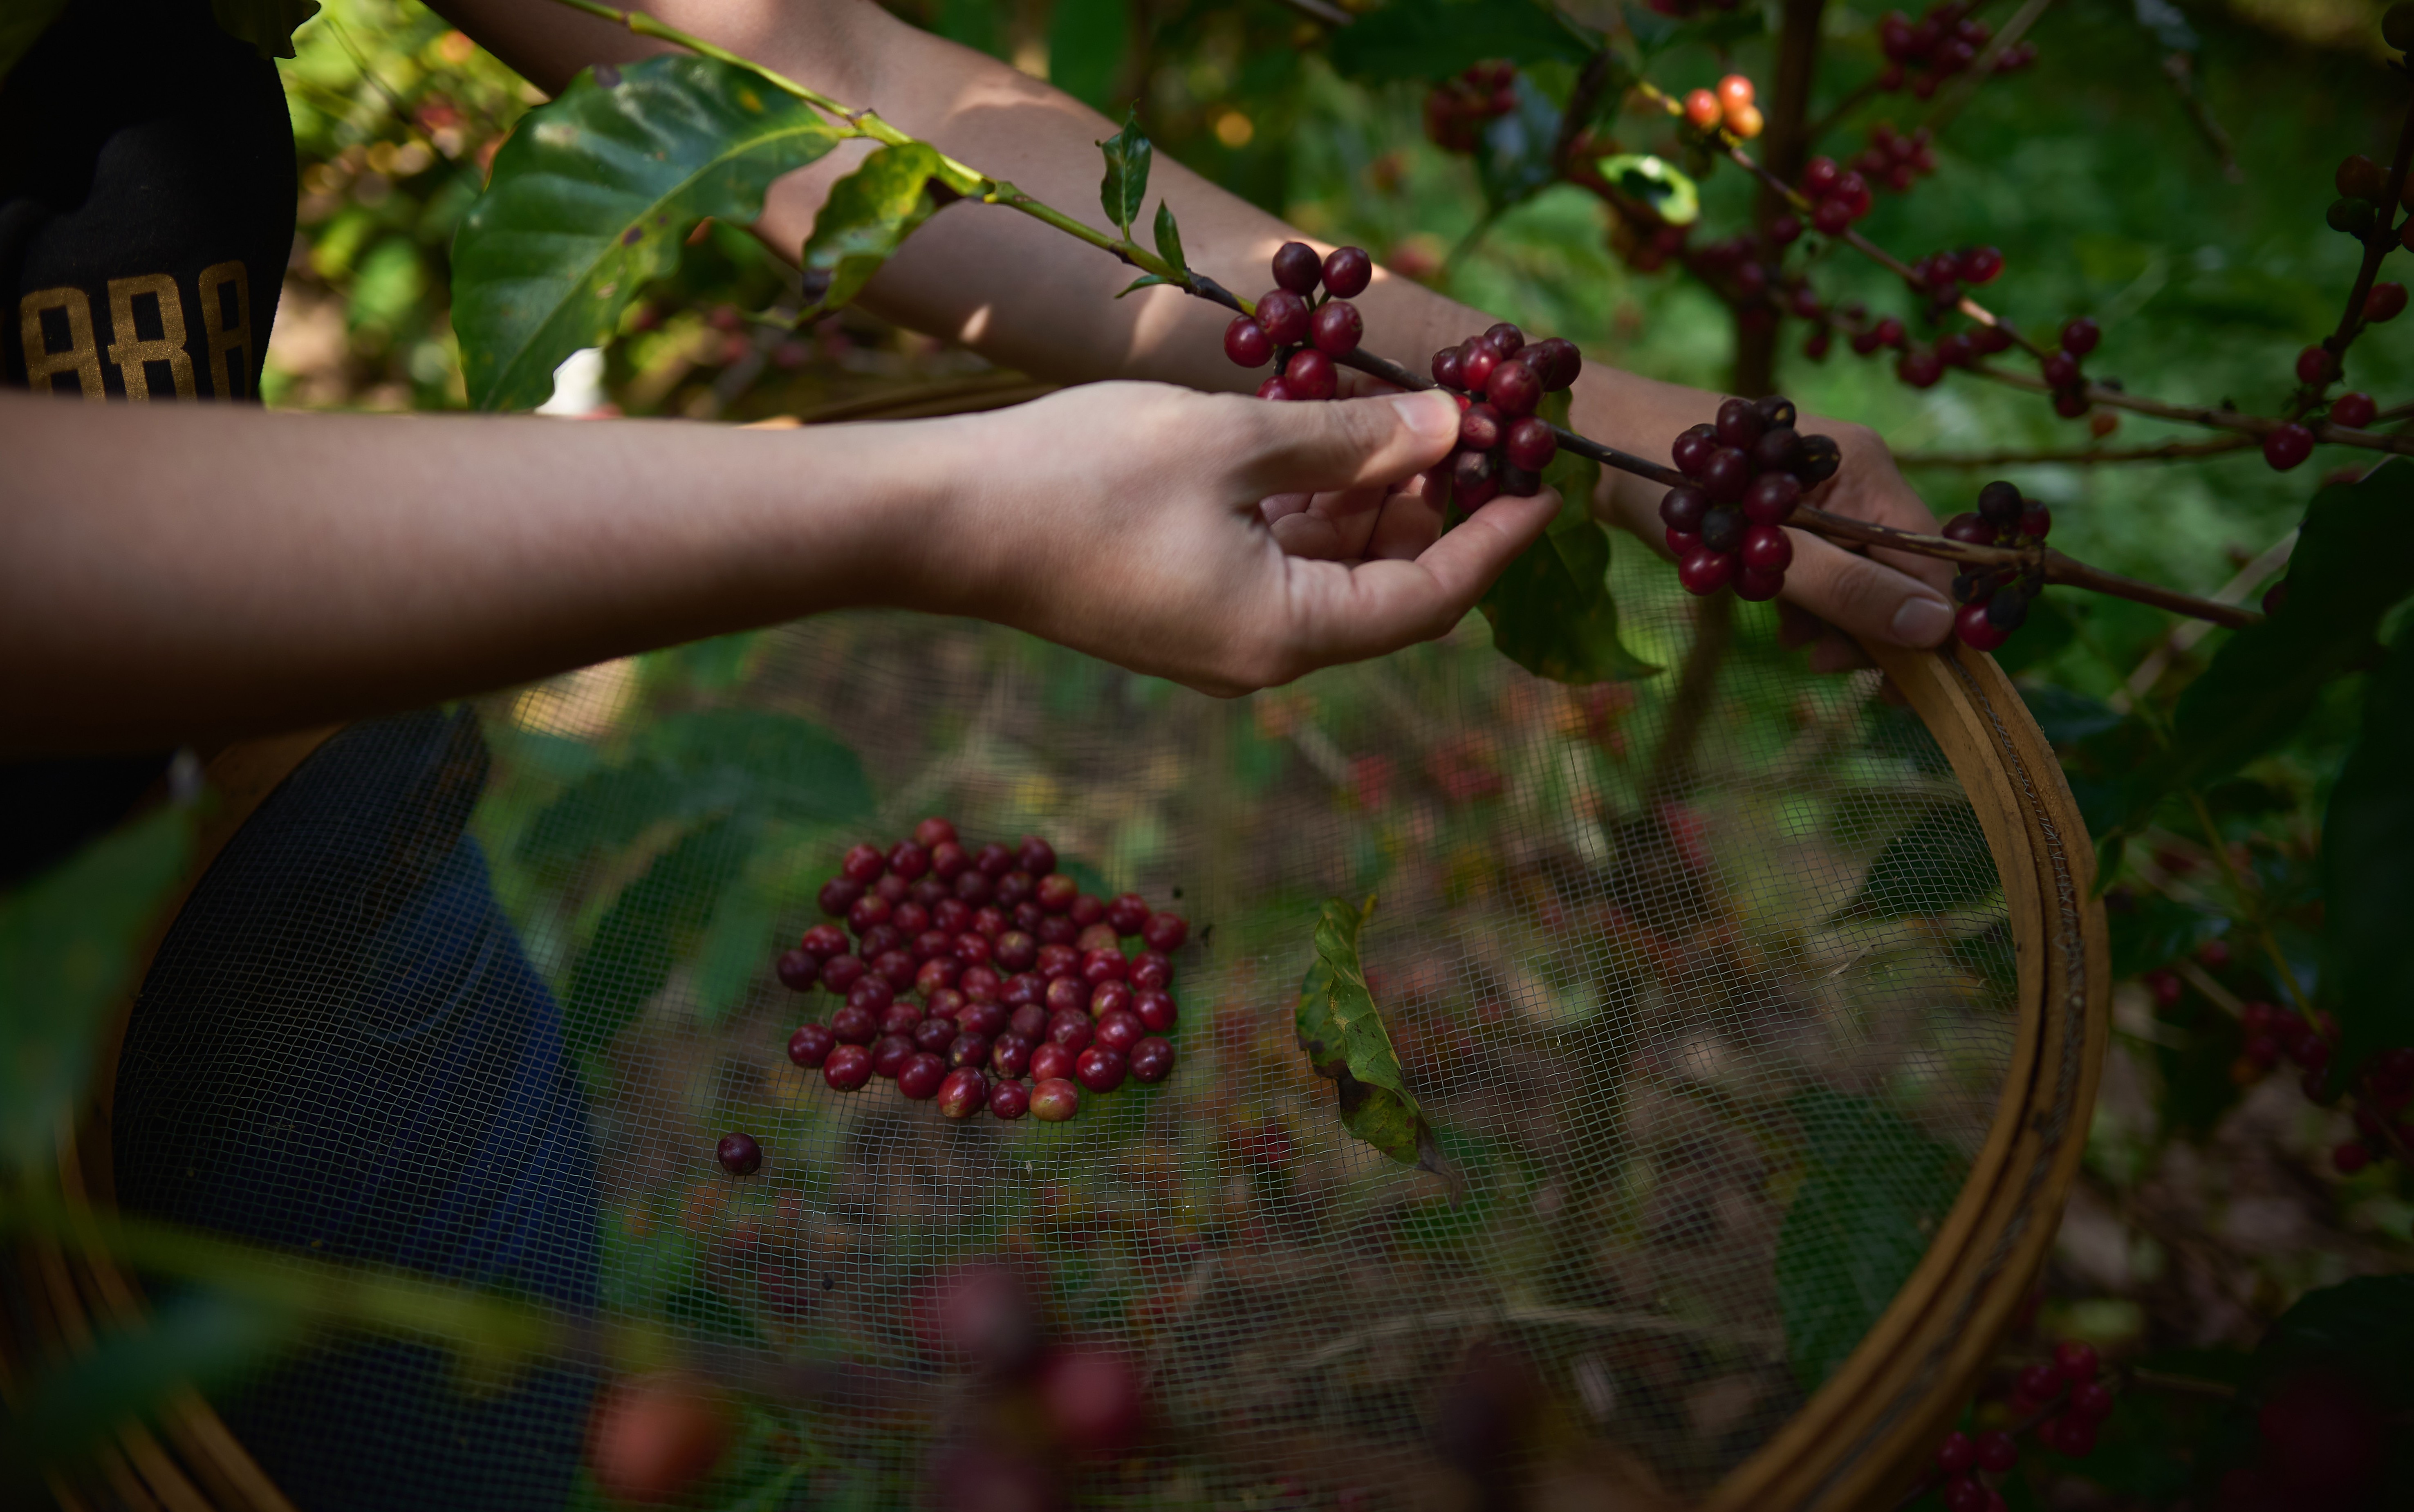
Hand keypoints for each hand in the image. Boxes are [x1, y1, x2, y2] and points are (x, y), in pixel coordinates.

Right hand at [916, 384, 1558, 694]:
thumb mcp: (1233, 441)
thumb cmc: (1084, 477)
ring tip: (1416, 425)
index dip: (1495, 543)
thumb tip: (1450, 431)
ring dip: (1375, 506)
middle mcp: (1259, 655)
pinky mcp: (1179, 606)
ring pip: (1329, 575)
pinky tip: (1331, 445)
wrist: (943, 522)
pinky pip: (1275, 566)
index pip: (1426, 600)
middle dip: (1439, 514)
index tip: (1547, 489)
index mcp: (1283, 636)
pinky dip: (1313, 511)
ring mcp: (1215, 637)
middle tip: (1483, 434)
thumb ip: (1350, 440)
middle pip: (1384, 592)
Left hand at [1598, 411, 1954, 670]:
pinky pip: (1821, 564)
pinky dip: (1805, 597)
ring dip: (1831, 617)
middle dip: (1868, 625)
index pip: (1932, 560)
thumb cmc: (1669, 484)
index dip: (1922, 625)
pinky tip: (1776, 614)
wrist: (1599, 445)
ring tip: (1789, 637)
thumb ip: (1847, 588)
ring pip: (1858, 574)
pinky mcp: (1790, 510)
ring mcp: (1822, 491)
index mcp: (1866, 468)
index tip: (1887, 680)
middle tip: (1816, 659)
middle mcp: (1855, 473)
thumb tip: (1933, 630)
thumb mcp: (1764, 549)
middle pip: (1898, 569)